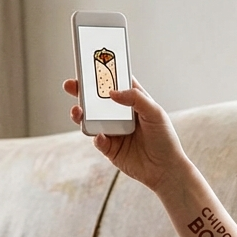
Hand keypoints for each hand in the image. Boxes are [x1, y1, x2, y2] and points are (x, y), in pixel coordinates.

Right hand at [62, 77, 190, 193]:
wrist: (165, 171)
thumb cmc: (165, 139)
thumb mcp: (155, 113)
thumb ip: (135, 98)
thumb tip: (112, 92)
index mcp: (133, 101)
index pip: (115, 83)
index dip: (102, 74)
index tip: (88, 65)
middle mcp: (120, 115)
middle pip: (97, 100)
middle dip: (82, 92)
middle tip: (70, 85)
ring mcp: (113, 131)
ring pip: (91, 120)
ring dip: (81, 115)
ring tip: (77, 111)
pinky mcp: (109, 149)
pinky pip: (97, 140)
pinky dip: (96, 138)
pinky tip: (101, 137)